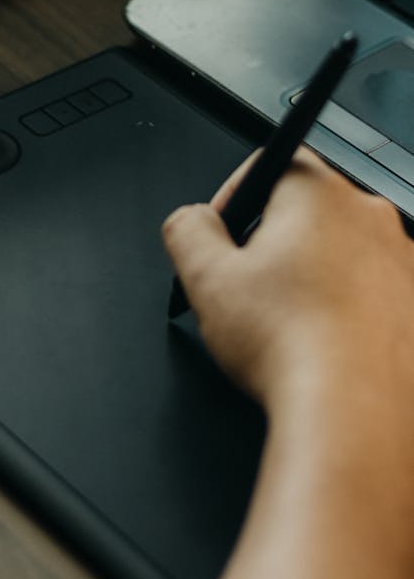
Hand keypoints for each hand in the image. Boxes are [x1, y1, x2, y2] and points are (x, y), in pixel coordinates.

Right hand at [162, 148, 413, 412]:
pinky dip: (351, 306)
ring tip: (289, 323)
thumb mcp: (205, 279)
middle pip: (308, 211)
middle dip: (275, 241)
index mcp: (319, 194)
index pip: (270, 165)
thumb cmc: (291, 346)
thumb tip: (191, 219)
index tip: (224, 236)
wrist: (355, 412)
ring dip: (315, 275)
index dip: (235, 197)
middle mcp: (371, 216)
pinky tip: (327, 341)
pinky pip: (376, 289)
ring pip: (344, 251)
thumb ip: (186, 230)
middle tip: (251, 288)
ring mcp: (404, 260)